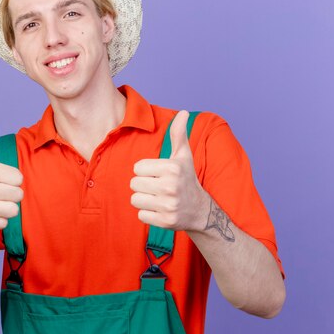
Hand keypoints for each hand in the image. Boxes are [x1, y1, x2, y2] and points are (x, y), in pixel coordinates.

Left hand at [130, 110, 209, 231]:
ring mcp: (168, 205)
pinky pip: (140, 215)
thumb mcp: (183, 156)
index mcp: (172, 167)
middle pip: (133, 184)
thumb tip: (182, 112)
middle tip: (158, 188)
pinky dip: (148, 214)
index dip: (146, 171)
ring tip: (158, 199)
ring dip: (144, 200)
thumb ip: (178, 134)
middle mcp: (171, 186)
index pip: (137, 167)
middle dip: (143, 185)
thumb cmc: (186, 179)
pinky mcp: (165, 221)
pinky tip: (160, 210)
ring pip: (135, 199)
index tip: (159, 175)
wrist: (200, 211)